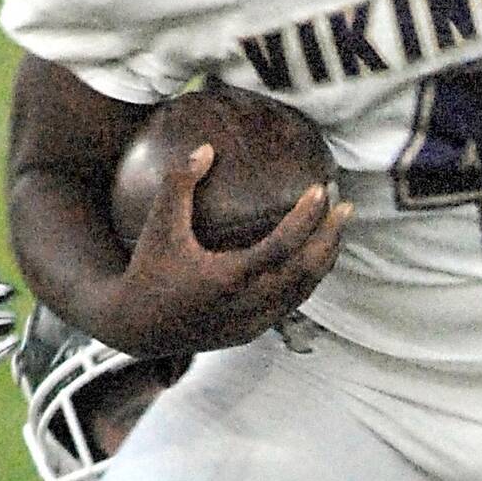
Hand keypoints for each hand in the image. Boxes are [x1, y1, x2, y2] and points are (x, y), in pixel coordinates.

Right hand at [103, 146, 349, 356]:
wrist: (135, 328)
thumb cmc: (147, 270)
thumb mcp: (159, 225)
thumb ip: (179, 184)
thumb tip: (206, 148)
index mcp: (226, 279)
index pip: (281, 247)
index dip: (306, 219)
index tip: (321, 191)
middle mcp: (245, 305)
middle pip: (305, 271)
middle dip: (330, 238)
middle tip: (345, 207)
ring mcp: (251, 322)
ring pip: (303, 290)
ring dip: (324, 258)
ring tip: (337, 228)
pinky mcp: (251, 332)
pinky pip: (291, 303)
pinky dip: (307, 278)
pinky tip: (314, 255)